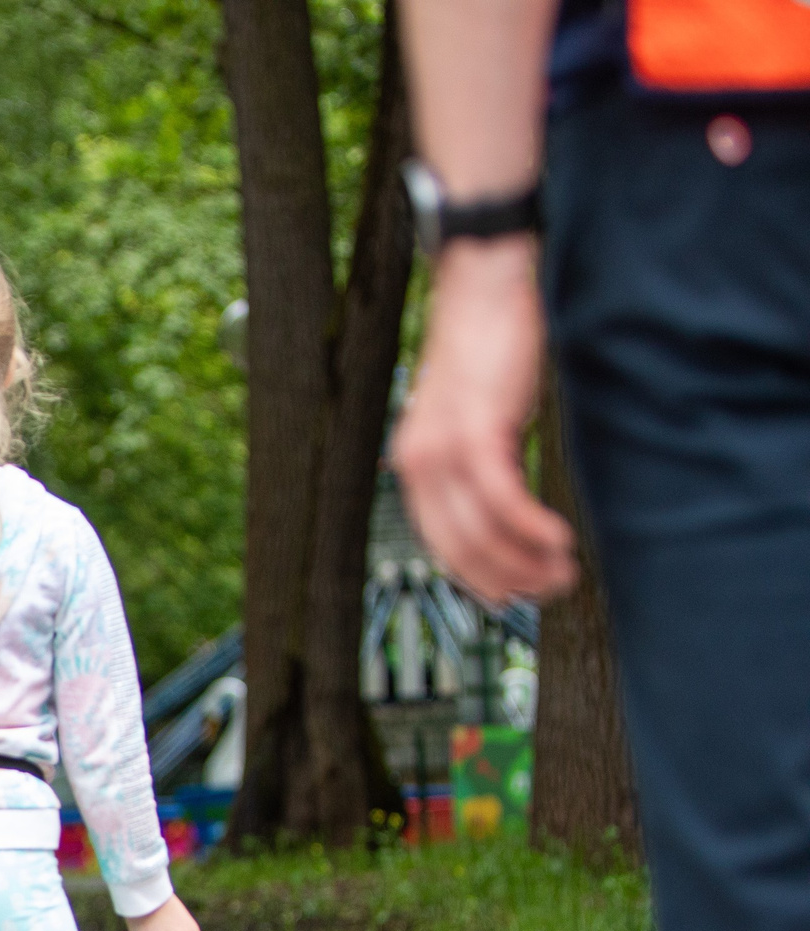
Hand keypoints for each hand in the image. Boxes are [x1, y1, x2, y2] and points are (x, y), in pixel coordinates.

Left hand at [391, 238, 577, 605]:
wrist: (487, 286)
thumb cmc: (492, 349)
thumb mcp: (481, 417)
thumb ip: (482, 462)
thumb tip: (508, 511)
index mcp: (413, 464)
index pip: (440, 545)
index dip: (479, 578)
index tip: (516, 596)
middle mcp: (416, 462)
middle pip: (460, 549)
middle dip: (509, 579)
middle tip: (553, 589)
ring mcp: (441, 448)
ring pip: (481, 531)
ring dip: (526, 561)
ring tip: (564, 571)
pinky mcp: (474, 430)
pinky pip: (500, 499)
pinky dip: (529, 528)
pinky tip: (558, 540)